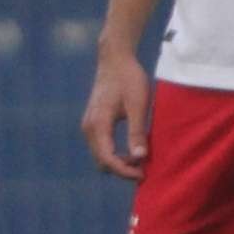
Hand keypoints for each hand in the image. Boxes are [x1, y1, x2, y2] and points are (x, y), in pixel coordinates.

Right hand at [82, 48, 150, 179]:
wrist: (115, 59)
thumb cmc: (129, 79)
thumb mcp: (137, 105)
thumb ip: (137, 132)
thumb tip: (140, 157)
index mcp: (98, 125)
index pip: (108, 159)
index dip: (125, 171)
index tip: (143, 174)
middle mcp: (89, 128)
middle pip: (102, 161)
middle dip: (121, 169)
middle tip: (144, 168)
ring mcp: (89, 125)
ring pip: (101, 155)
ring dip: (118, 161)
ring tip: (140, 158)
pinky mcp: (93, 122)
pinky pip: (101, 146)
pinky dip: (115, 153)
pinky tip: (132, 148)